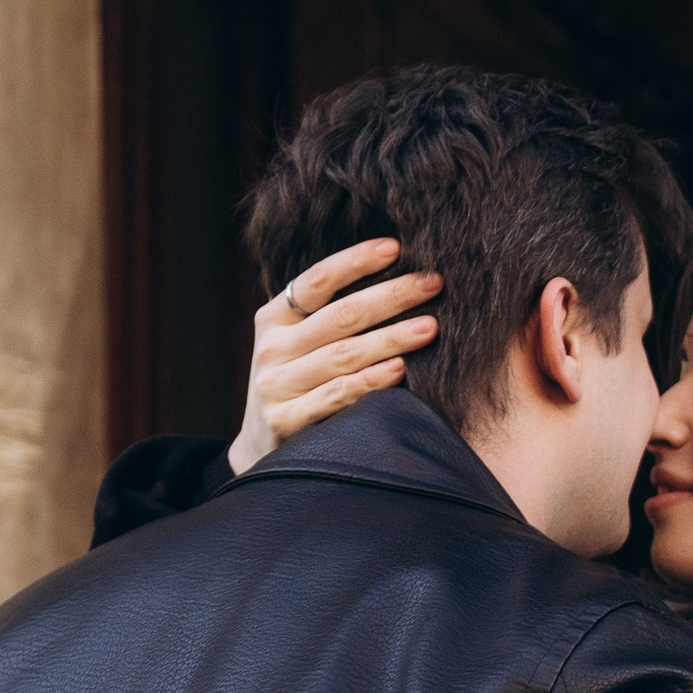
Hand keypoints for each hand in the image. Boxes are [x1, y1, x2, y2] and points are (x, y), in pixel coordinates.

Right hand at [228, 239, 441, 473]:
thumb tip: (398, 275)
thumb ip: (330, 315)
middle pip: (340, 316)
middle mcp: (272, 348)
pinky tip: (400, 370)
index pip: (318, 281)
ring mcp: (276, 385)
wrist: (260, 445)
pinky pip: (337, 396)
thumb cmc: (297, 381)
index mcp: (274, 317)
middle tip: (432, 283)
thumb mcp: (297, 342)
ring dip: (391, 338)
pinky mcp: (286, 420)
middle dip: (392, 296)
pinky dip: (371, 382)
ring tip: (430, 326)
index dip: (356, 262)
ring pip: (344, 355)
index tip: (395, 247)